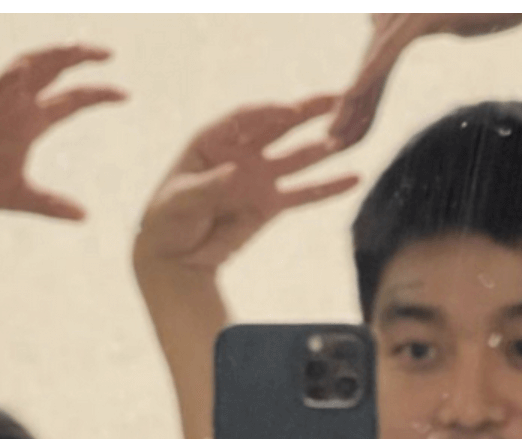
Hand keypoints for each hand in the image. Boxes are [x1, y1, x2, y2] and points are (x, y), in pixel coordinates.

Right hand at [0, 44, 126, 218]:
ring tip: (75, 48)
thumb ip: (51, 205)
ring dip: (49, 56)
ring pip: (25, 68)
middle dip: (79, 58)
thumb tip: (84, 217)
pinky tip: (24, 70)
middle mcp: (15, 105)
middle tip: (109, 53)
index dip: (97, 94)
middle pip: (53, 72)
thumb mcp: (17, 197)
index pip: (71, 101)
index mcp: (30, 123)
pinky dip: (6, 78)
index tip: (126, 94)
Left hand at [134, 95, 359, 275]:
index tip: (288, 110)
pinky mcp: (270, 205)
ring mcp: (258, 178)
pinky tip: (353, 180)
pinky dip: (327, 188)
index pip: (243, 119)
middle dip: (306, 112)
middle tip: (336, 99)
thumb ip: (206, 186)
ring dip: (321, 148)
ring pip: (296, 157)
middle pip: (277, 126)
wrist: (175, 257)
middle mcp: (240, 153)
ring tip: (347, 138)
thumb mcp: (178, 201)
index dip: (266, 113)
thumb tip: (234, 172)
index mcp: (212, 141)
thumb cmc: (167, 221)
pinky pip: (303, 194)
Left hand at [330, 14, 521, 147]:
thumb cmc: (496, 3)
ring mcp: (406, 14)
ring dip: (351, 103)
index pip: (375, 76)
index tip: (344, 139)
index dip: (360, 109)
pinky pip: (388, 51)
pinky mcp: (420, 16)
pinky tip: (350, 95)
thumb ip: (434, 22)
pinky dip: (368, 74)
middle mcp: (397, 19)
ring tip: (334, 134)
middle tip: (330, 145)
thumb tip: (421, 26)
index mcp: (403, 28)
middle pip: (367, 73)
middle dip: (348, 112)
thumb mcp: (460, 18)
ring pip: (371, 66)